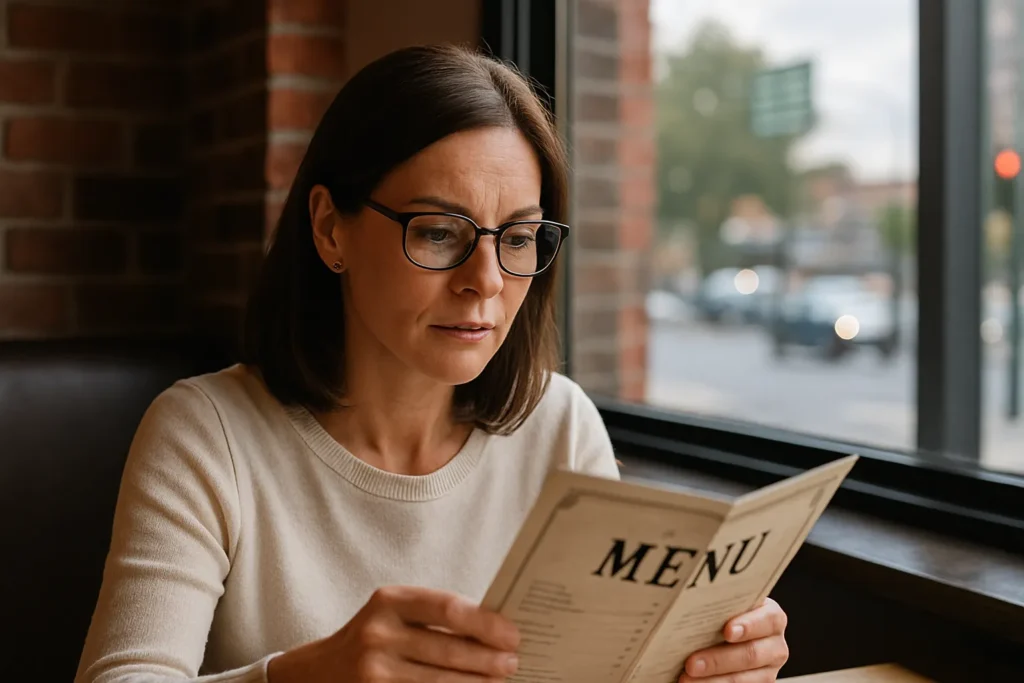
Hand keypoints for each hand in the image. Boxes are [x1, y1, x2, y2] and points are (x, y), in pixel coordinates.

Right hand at [268, 585, 520, 682]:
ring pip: (440, 682)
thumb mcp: (396, 613)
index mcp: (389, 600)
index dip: (486, 623)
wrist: (319, 671)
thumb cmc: (374, 635)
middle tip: (513, 663)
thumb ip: (435, 616)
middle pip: (448, 650)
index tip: (513, 634)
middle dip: (488, 659)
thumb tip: (495, 628)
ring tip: (498, 681)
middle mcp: (378, 634)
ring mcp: (374, 671)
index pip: (448, 608)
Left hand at [680, 598, 788, 681]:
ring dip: (712, 681)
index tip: (728, 631)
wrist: (719, 636)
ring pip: (742, 679)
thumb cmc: (720, 617)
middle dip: (718, 660)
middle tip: (691, 663)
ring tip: (686, 679)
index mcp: (770, 617)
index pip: (769, 619)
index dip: (749, 625)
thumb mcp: (723, 608)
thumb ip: (715, 607)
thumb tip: (688, 606)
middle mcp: (774, 645)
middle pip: (751, 654)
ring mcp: (768, 670)